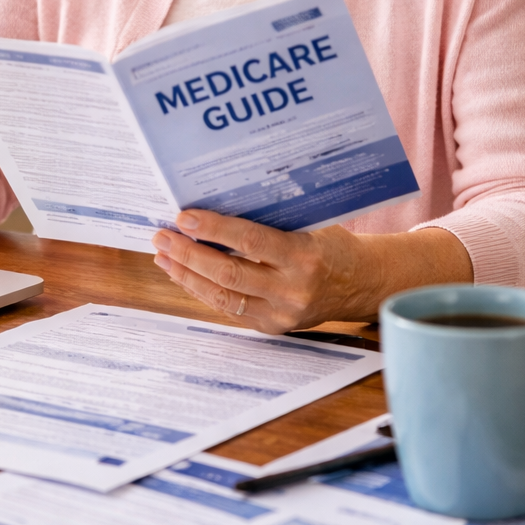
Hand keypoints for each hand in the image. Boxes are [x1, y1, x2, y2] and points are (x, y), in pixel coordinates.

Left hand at [152, 211, 472, 331]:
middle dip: (190, 254)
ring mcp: (282, 313)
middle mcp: (293, 289)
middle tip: (162, 234)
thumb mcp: (310, 222)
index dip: (214, 229)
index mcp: (305, 256)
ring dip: (187, 275)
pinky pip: (230, 309)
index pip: (251, 241)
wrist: (361, 283)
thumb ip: (271, 216)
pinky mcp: (273, 327)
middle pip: (230, 274)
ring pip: (223, 297)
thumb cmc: (330, 242)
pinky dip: (202, 289)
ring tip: (163, 254)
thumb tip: (218, 197)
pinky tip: (182, 272)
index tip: (184, 216)